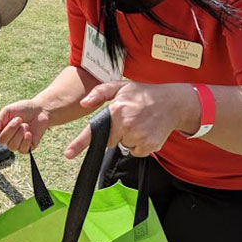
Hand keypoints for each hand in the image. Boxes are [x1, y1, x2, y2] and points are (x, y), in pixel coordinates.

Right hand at [0, 100, 50, 153]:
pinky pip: (22, 149)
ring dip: (20, 133)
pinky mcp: (27, 148)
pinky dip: (26, 140)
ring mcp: (16, 144)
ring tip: (25, 125)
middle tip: (19, 120)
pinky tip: (29, 133)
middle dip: (11, 129)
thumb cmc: (23, 109)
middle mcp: (6, 138)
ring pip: (12, 146)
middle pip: (2, 140)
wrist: (40, 111)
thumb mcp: (8, 110)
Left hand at [64, 81, 197, 158]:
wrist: (173, 103)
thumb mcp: (121, 87)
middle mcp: (127, 125)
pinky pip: (136, 151)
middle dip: (116, 133)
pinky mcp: (148, 146)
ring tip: (140, 123)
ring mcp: (139, 137)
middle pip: (110, 141)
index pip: (95, 131)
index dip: (80, 144)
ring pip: (124, 146)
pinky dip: (140, 144)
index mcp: (117, 111)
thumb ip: (100, 92)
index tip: (68, 154)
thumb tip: (83, 103)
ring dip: (129, 138)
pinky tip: (147, 130)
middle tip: (129, 119)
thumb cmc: (144, 94)